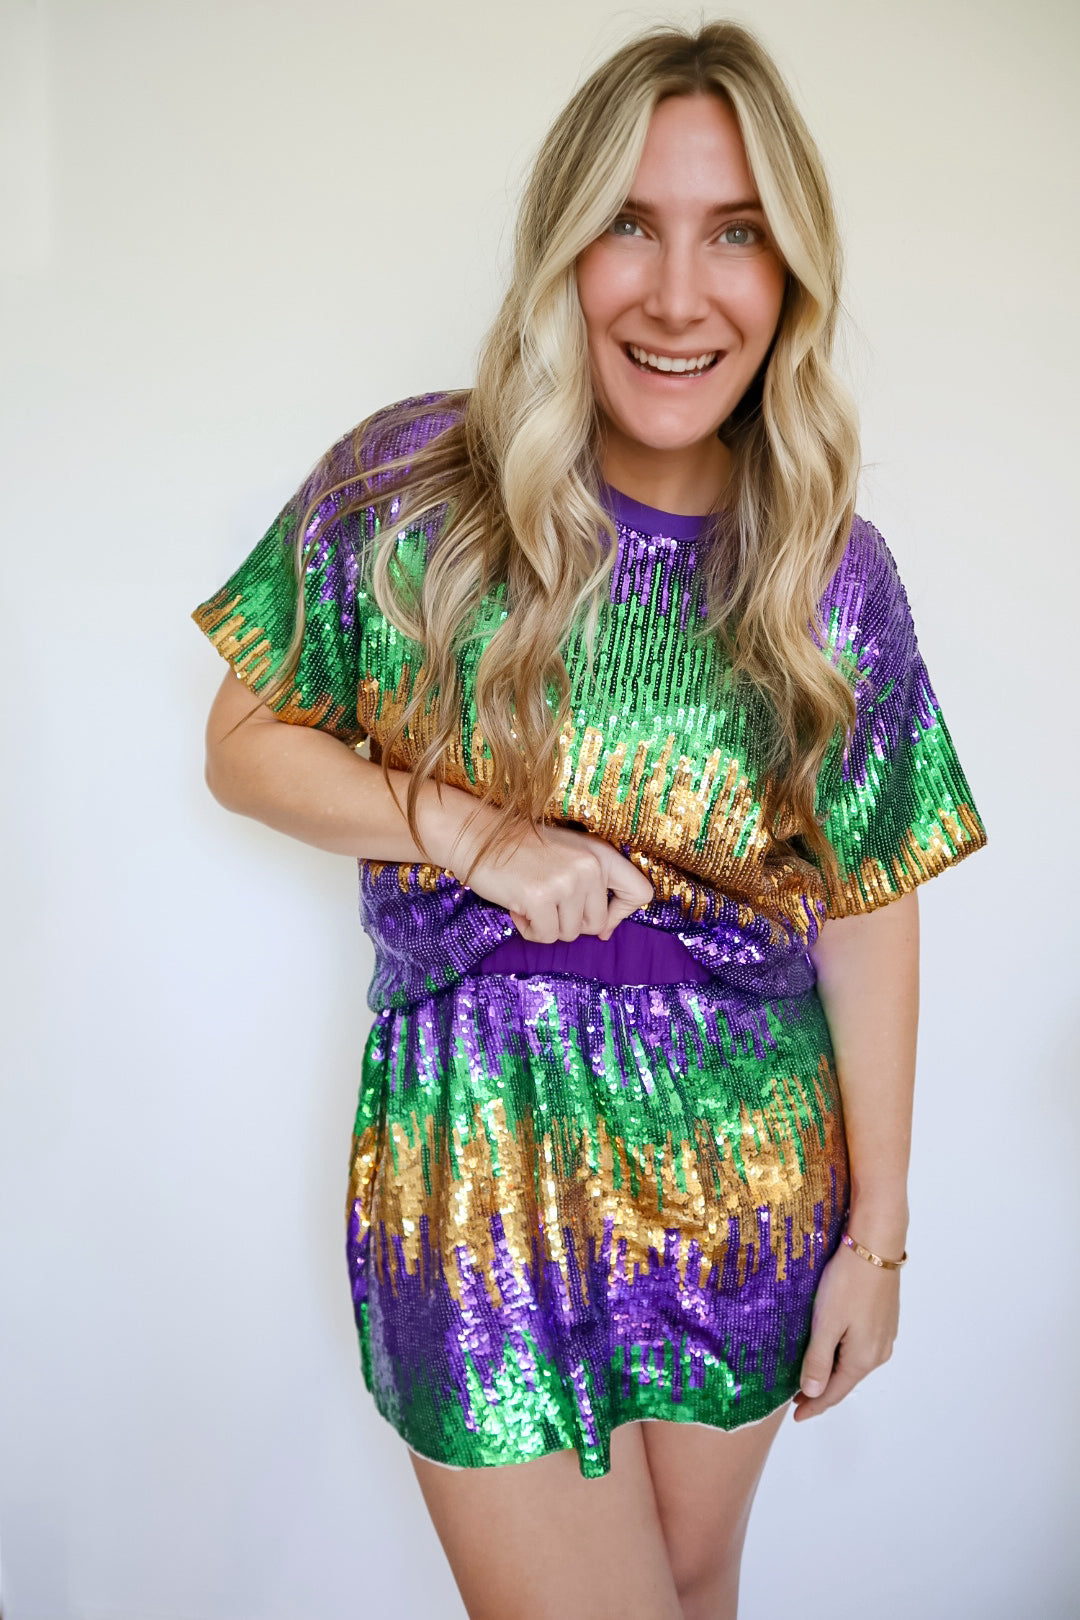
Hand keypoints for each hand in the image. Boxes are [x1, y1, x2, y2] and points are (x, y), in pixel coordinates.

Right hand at [449, 819, 653, 943]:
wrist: (479, 837)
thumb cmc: (523, 851)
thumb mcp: (568, 857)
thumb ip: (592, 887)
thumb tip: (605, 932)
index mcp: (601, 854)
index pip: (640, 892)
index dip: (620, 913)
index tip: (600, 920)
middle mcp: (589, 866)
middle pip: (595, 924)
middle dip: (568, 922)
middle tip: (546, 901)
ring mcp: (566, 882)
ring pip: (568, 934)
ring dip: (546, 925)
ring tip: (529, 898)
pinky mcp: (540, 898)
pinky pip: (545, 936)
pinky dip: (529, 929)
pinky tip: (518, 906)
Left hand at [792, 1240, 899, 1420]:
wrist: (875, 1247)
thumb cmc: (848, 1283)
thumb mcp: (826, 1323)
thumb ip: (818, 1360)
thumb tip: (812, 1392)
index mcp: (863, 1359)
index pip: (834, 1392)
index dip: (814, 1405)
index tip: (797, 1416)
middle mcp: (878, 1353)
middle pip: (845, 1380)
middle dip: (821, 1390)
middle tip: (797, 1397)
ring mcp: (884, 1336)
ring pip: (853, 1363)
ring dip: (832, 1372)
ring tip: (810, 1375)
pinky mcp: (884, 1320)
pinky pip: (860, 1348)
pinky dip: (842, 1356)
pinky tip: (831, 1350)